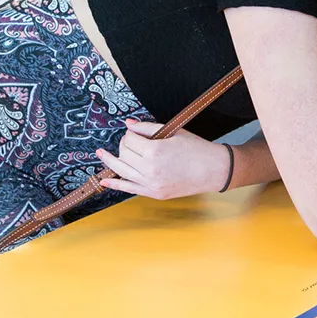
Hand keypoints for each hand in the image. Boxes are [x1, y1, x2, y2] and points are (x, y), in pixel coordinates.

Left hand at [96, 119, 231, 199]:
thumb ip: (148, 127)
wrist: (214, 170)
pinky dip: (115, 184)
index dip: (130, 134)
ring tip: (102, 154)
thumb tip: (128, 124)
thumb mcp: (174, 132)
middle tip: (132, 141)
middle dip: (124, 145)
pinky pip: (128, 188)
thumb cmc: (197, 149)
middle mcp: (150, 169)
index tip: (135, 132)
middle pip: (124, 154)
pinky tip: (104, 181)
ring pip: (122, 170)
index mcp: (155, 151)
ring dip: (110, 161)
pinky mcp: (154, 193)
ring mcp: (151, 184)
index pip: (130, 140)